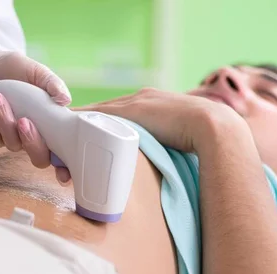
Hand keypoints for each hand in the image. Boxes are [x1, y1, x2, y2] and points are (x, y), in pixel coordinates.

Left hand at [0, 51, 70, 182]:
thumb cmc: (14, 70)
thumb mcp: (36, 72)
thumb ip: (52, 83)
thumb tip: (65, 100)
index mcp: (51, 126)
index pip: (63, 154)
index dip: (66, 168)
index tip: (66, 175)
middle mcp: (33, 138)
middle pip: (40, 159)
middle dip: (33, 143)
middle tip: (25, 121)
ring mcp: (12, 140)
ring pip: (13, 144)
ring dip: (5, 121)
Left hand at [74, 87, 249, 153]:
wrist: (214, 127)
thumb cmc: (203, 139)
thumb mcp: (180, 140)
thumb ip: (165, 148)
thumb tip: (162, 171)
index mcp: (152, 104)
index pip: (118, 113)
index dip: (100, 125)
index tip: (86, 138)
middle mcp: (141, 98)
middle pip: (103, 110)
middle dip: (84, 126)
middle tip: (67, 140)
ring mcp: (136, 102)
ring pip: (98, 112)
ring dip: (80, 125)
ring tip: (62, 137)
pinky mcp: (133, 110)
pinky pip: (100, 114)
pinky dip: (84, 121)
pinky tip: (70, 127)